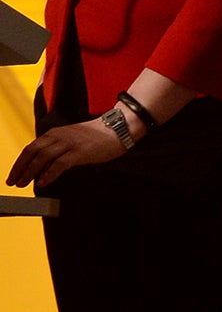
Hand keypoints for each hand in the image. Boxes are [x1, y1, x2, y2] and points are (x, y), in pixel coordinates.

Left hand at [8, 119, 127, 187]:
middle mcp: (59, 136)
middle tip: (13, 182)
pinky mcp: (80, 151)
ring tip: (23, 183)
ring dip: (30, 172)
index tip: (13, 175)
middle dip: (20, 168)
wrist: (119, 127)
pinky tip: (43, 182)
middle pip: (33, 152)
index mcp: (55, 133)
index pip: (31, 148)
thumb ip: (58, 148)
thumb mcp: (73, 139)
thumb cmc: (98, 136)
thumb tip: (45, 166)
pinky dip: (49, 174)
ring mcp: (70, 143)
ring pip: (43, 157)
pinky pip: (60, 164)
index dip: (19, 162)